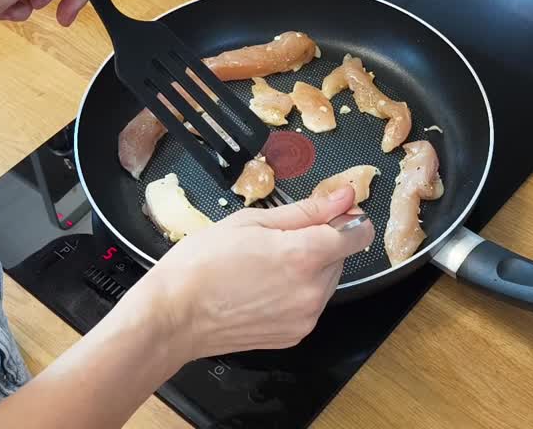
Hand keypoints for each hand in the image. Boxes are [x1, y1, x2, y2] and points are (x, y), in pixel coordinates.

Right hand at [138, 184, 373, 359]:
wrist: (174, 315)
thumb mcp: (251, 221)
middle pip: (340, 255)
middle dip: (319, 242)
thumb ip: (306, 210)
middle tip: (276, 239)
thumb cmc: (201, 265)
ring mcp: (304, 317)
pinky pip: (309, 304)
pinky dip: (295, 292)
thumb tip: (342, 197)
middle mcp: (312, 291)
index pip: (358, 233)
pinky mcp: (295, 335)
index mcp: (304, 255)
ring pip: (326, 280)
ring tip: (264, 265)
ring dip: (308, 268)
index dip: (347, 217)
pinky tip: (263, 287)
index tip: (332, 213)